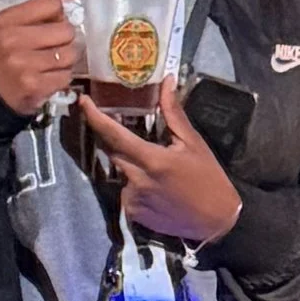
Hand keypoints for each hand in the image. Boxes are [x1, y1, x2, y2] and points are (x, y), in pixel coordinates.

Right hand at [0, 0, 80, 119]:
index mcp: (6, 20)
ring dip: (66, 59)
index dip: (61, 12)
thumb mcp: (14, 25)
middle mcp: (12, 41)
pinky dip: (62, 76)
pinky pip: (65, 75)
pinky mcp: (34, 85)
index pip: (51, 4)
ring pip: (69, 53)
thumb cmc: (5, 55)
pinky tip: (49, 76)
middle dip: (65, 38)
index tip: (56, 20)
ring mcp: (23, 65)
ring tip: (52, 62)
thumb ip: (41, 4)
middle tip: (54, 45)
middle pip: (65, 29)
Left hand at [77, 79, 242, 246]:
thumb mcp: (193, 142)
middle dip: (111, 138)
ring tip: (152, 164)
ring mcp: (133, 200)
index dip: (95, 117)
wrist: (216, 220)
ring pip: (119, 172)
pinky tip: (153, 186)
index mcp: (152, 159)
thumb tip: (167, 80)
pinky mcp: (134, 215)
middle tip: (116, 125)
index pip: (114, 135)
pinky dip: (134, 183)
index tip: (83, 101)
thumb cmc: (208, 177)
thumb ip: (173, 112)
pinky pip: (125, 191)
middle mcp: (137, 180)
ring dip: (127, 162)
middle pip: (111, 152)